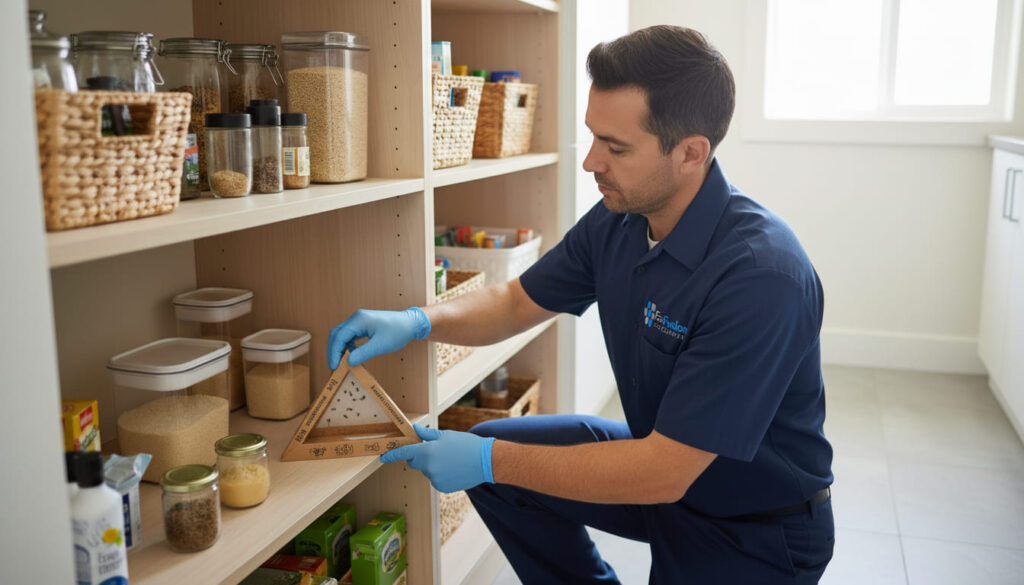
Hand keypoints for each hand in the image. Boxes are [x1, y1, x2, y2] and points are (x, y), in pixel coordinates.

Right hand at [327, 307, 430, 367]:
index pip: (339, 337)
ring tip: (341, 363)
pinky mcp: (363, 325)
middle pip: (337, 334)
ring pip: (342, 335)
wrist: (410, 323)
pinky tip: (351, 356)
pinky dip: (347, 346)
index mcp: (359, 320)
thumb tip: (348, 362)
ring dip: (340, 349)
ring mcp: (359, 321)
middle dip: (334, 351)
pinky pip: (350, 336)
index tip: (334, 367)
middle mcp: (356, 318)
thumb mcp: (380, 345)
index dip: (334, 353)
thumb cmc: (398, 332)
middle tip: (334, 366)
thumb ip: (363, 353)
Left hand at [380, 424, 495, 492]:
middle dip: (420, 457)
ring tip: (451, 460)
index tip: (383, 457)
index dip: (392, 455)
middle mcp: (428, 467)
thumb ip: (427, 435)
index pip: (404, 454)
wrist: (486, 461)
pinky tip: (454, 469)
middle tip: (436, 450)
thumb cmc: (466, 445)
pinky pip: (435, 480)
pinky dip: (441, 475)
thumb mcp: (446, 435)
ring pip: (427, 471)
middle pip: (415, 463)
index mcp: (427, 452)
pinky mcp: (442, 488)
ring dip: (433, 466)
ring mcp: (435, 479)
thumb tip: (414, 429)